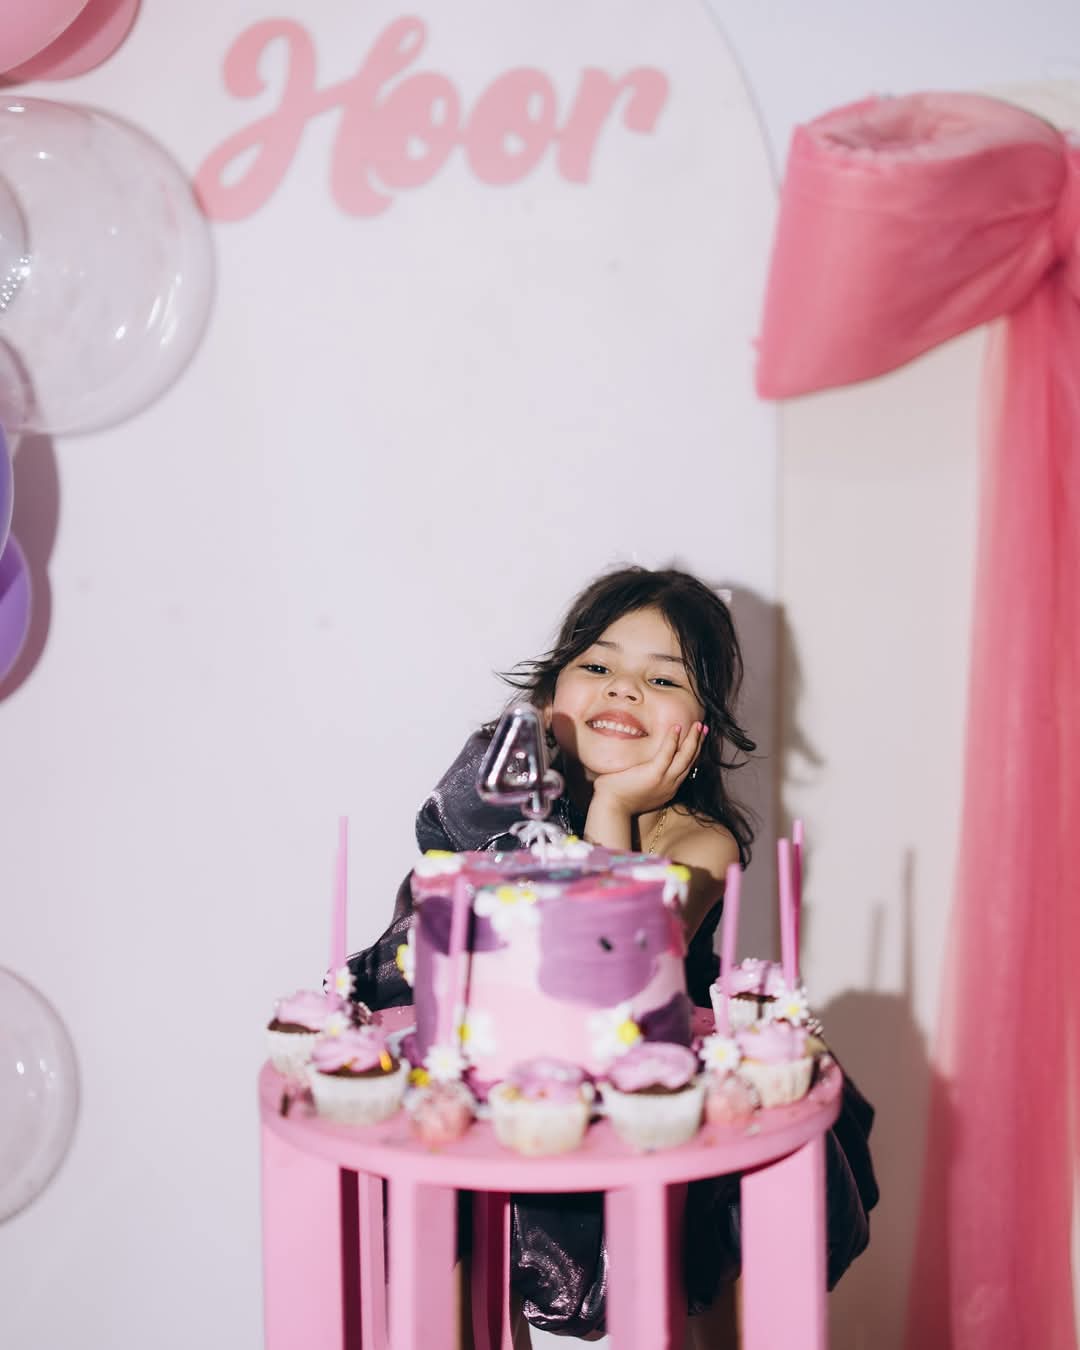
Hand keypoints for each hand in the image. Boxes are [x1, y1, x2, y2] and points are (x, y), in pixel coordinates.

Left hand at [590, 722, 705, 816]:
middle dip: (698, 744)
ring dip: (693, 740)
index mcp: (667, 789)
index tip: (697, 741)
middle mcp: (670, 786)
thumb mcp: (638, 790)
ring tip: (699, 725)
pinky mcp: (654, 774)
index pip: (685, 769)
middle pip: (689, 762)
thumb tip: (638, 765)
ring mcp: (664, 781)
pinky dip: (673, 740)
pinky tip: (677, 727)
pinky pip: (667, 753)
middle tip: (703, 728)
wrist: (610, 809)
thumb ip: (643, 778)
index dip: (693, 753)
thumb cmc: (617, 798)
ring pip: (685, 757)